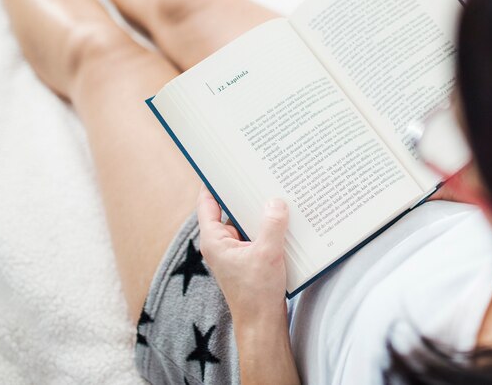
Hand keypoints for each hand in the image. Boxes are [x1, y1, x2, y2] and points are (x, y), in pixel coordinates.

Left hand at [197, 185, 288, 324]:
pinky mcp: (248, 258)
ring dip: (259, 212)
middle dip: (244, 195)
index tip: (226, 165)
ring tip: (275, 194)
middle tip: (258, 175)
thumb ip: (271, 224)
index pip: (207, 202)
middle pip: (229, 209)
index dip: (214, 183)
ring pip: (245, 222)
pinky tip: (284, 219)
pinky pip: (255, 234)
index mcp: (214, 240)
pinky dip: (267, 226)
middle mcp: (221, 243)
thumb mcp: (267, 253)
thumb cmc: (257, 294)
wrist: (263, 325)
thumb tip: (276, 201)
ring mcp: (234, 251)